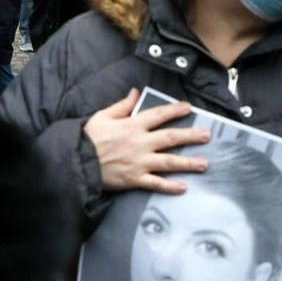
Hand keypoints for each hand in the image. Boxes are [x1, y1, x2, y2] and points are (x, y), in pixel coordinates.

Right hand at [82, 88, 211, 193]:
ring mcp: (139, 162)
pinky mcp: (134, 179)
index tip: (189, 108)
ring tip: (204, 164)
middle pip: (171, 138)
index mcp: (132, 125)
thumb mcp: (102, 116)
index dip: (175, 110)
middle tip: (207, 136)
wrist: (75, 162)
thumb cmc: (87, 138)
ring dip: (188, 162)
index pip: (159, 115)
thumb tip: (135, 93)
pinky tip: (183, 188)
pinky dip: (170, 186)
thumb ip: (122, 106)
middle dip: (191, 136)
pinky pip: (156, 183)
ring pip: (169, 162)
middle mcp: (140, 143)